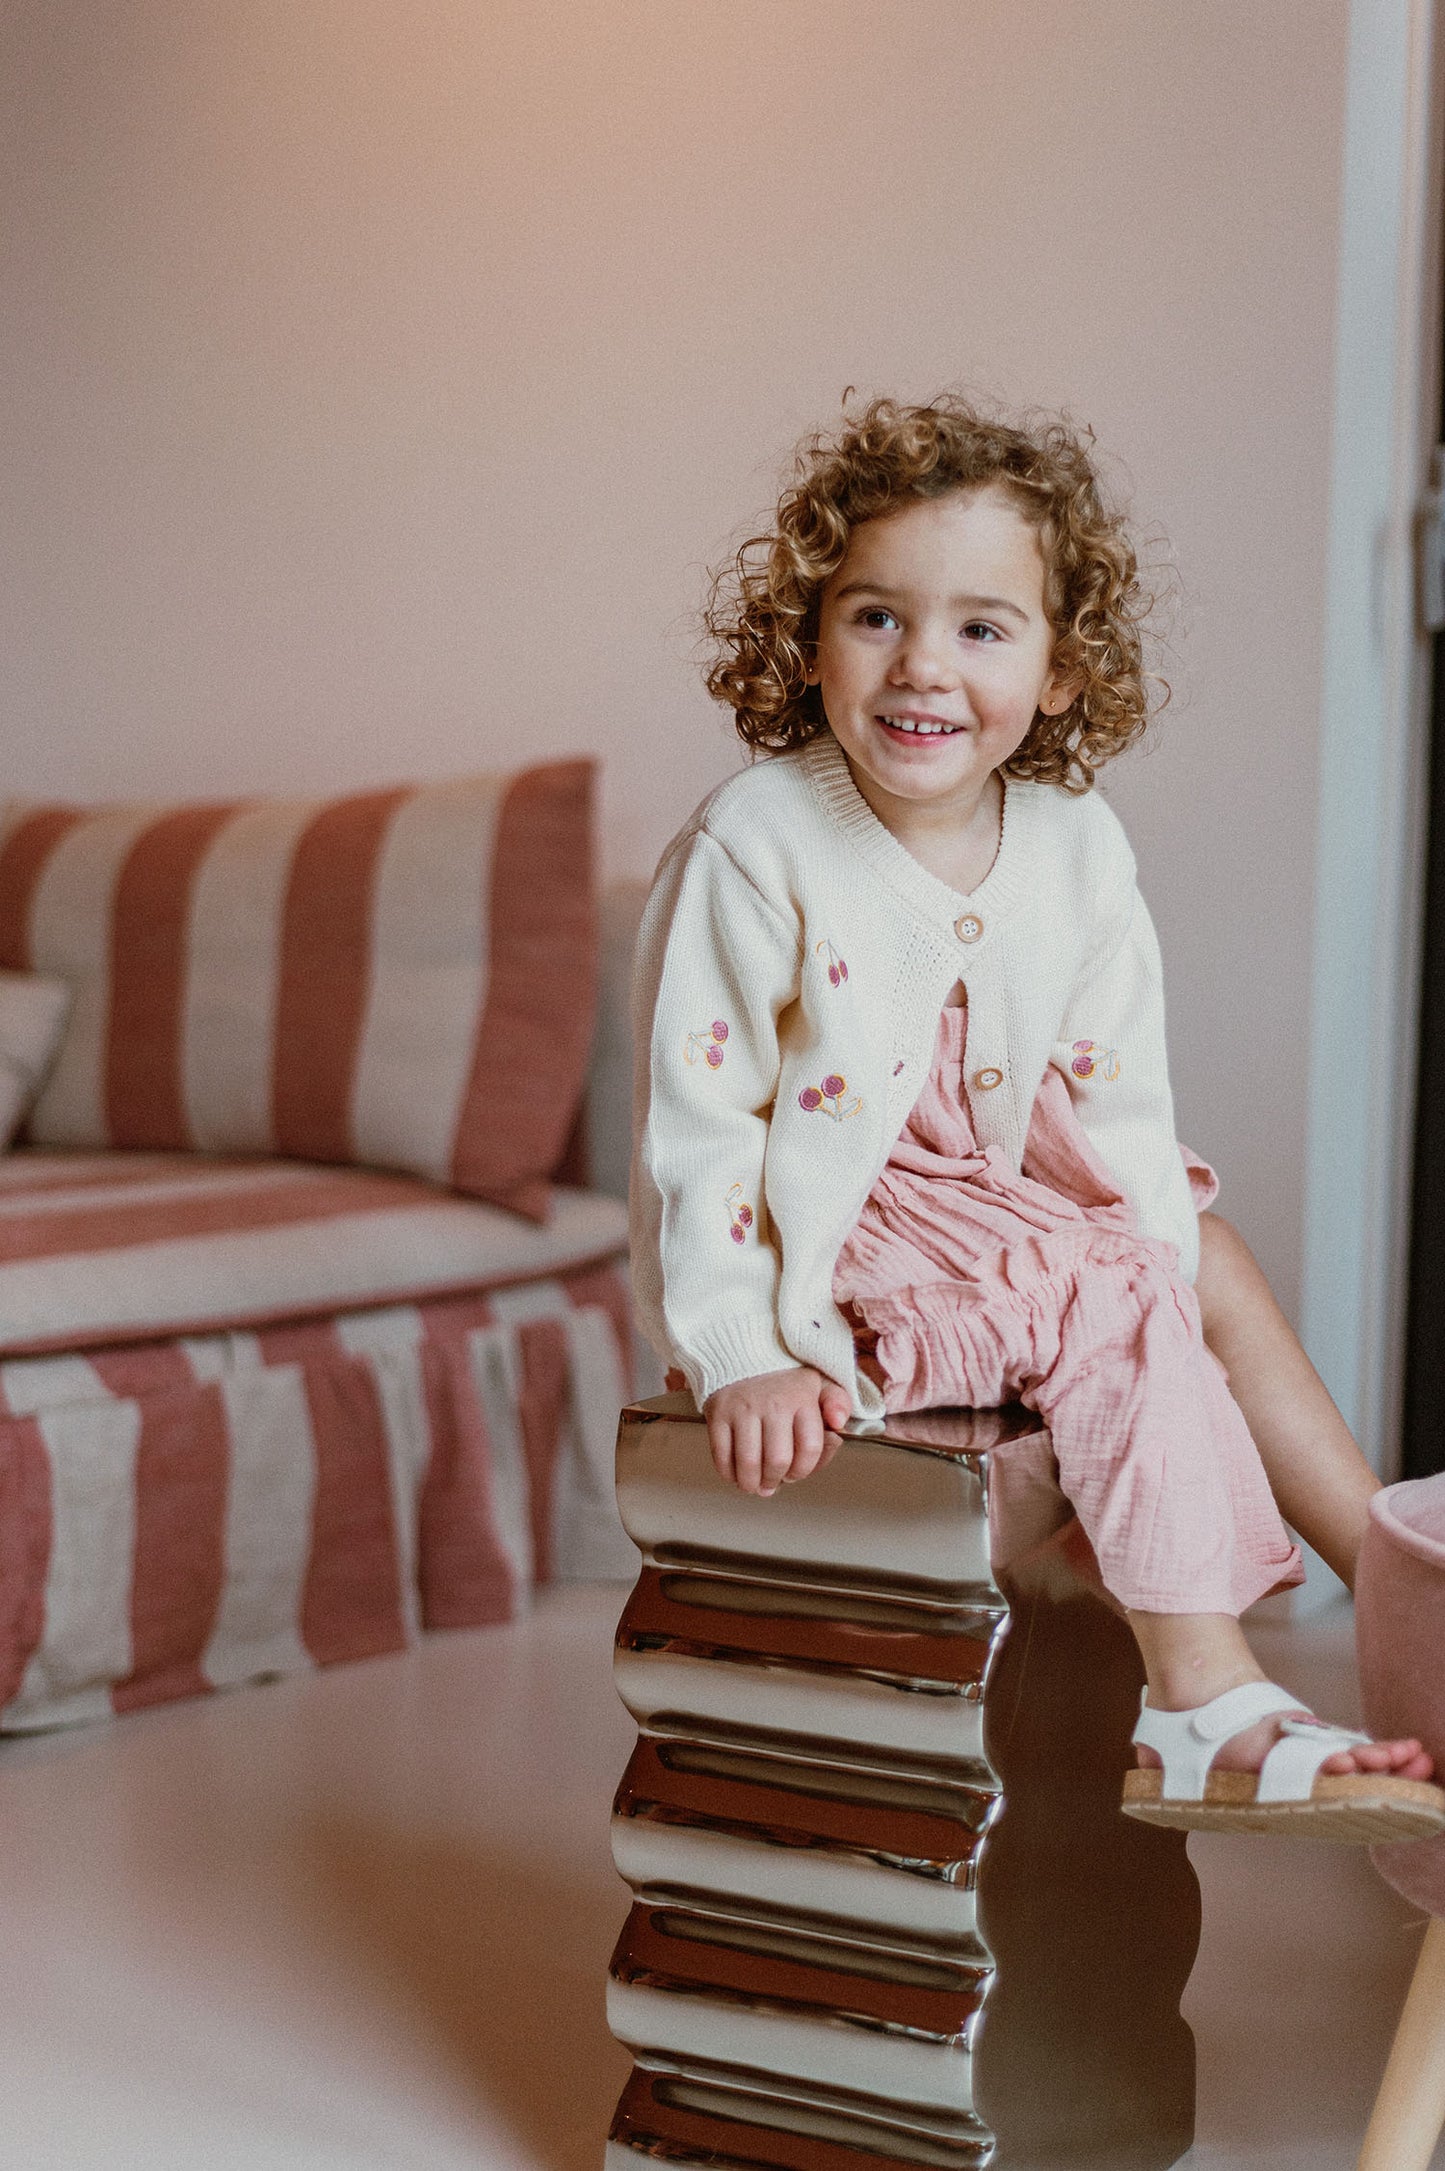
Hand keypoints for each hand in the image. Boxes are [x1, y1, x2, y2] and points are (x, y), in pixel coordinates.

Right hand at [702, 1369, 850, 1496]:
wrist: (740, 1350)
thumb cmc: (782, 1377)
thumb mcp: (819, 1382)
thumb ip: (838, 1403)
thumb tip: (839, 1424)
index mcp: (801, 1397)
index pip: (810, 1448)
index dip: (804, 1469)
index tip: (797, 1472)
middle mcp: (772, 1403)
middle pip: (778, 1461)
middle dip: (777, 1480)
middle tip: (774, 1482)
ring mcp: (742, 1409)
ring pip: (748, 1463)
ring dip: (752, 1483)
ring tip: (755, 1484)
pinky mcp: (718, 1414)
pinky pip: (721, 1455)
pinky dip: (728, 1473)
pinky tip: (735, 1473)